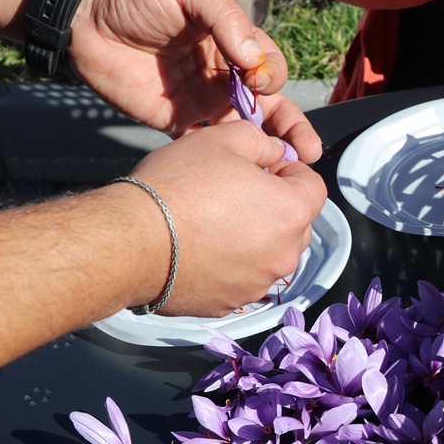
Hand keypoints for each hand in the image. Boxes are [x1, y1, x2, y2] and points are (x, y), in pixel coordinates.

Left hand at [68, 0, 322, 161]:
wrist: (82, 15)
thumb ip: (226, 18)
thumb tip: (255, 60)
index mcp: (233, 42)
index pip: (268, 66)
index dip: (272, 76)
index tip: (260, 80)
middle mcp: (223, 74)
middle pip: (269, 106)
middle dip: (292, 127)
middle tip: (307, 149)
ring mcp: (202, 100)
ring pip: (246, 130)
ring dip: (269, 150)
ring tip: (289, 167)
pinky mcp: (176, 121)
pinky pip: (207, 145)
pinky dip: (228, 162)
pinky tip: (245, 175)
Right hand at [123, 121, 327, 316]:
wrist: (130, 243)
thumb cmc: (176, 187)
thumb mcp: (222, 139)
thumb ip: (262, 142)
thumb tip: (277, 152)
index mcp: (292, 212)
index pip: (314, 186)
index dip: (289, 170)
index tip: (262, 167)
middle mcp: (285, 254)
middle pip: (295, 223)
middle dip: (274, 206)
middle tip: (233, 192)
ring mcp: (259, 283)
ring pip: (269, 253)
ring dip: (253, 237)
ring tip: (212, 222)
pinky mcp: (231, 303)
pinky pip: (242, 278)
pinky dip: (230, 264)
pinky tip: (199, 249)